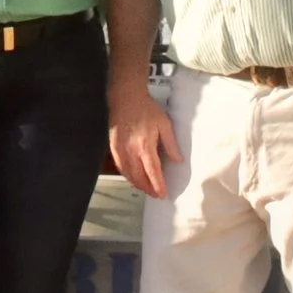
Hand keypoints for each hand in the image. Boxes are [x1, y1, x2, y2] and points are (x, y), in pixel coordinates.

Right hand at [107, 82, 180, 198]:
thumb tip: (178, 160)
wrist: (126, 98)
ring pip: (128, 174)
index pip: (153, 171)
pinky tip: (132, 177)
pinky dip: (127, 175)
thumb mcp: (164, 124)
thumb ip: (171, 144)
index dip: (157, 185)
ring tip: (146, 189)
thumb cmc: (145, 108)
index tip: (162, 194)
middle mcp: (131, 150)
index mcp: (145, 145)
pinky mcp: (114, 147)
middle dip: (148, 188)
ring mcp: (121, 149)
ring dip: (137, 184)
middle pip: (139, 177)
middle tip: (155, 194)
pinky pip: (120, 166)